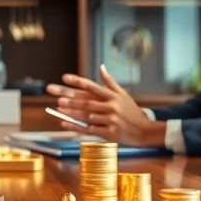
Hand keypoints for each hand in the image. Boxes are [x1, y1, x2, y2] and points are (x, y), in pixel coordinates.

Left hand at [45, 65, 165, 147]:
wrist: (145, 131)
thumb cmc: (132, 112)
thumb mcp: (123, 94)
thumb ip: (110, 82)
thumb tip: (101, 67)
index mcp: (113, 96)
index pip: (92, 86)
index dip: (78, 82)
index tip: (64, 77)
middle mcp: (111, 107)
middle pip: (86, 102)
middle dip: (70, 99)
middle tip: (55, 95)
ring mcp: (110, 120)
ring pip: (87, 116)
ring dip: (72, 112)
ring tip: (58, 108)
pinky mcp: (109, 133)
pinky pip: (89, 130)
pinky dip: (76, 127)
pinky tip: (65, 124)